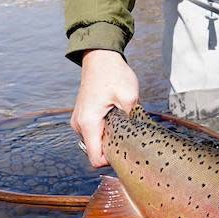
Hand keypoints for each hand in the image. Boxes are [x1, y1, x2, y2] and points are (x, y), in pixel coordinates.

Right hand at [71, 49, 138, 167]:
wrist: (100, 57)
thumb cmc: (113, 74)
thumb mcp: (129, 97)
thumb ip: (132, 120)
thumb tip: (139, 137)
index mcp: (88, 123)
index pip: (96, 159)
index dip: (112, 161)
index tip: (128, 151)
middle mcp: (79, 125)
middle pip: (96, 152)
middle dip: (113, 148)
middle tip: (130, 134)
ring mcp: (79, 121)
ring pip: (96, 142)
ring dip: (110, 138)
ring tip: (122, 122)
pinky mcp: (82, 116)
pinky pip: (94, 132)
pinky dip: (106, 130)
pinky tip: (116, 118)